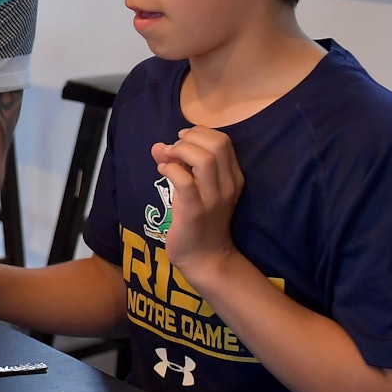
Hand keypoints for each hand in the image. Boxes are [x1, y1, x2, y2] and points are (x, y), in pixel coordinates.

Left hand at [152, 127, 243, 275]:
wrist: (206, 258)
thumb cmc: (200, 222)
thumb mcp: (196, 189)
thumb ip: (181, 165)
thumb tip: (158, 145)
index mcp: (233, 177)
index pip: (223, 140)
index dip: (199, 133)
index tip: (181, 139)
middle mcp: (228, 185)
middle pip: (217, 144)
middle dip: (190, 138)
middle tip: (174, 148)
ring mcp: (213, 198)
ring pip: (204, 159)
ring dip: (180, 151)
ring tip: (168, 158)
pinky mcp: (195, 211)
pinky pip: (184, 181)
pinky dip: (170, 169)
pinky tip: (162, 171)